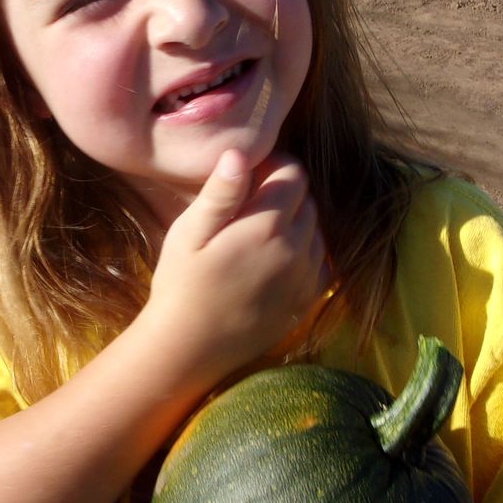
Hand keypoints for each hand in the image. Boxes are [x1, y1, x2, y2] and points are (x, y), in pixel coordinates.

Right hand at [146, 149, 328, 387]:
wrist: (190, 349)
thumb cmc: (181, 286)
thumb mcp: (189, 234)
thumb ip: (220, 193)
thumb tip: (239, 153)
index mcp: (267, 225)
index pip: (293, 173)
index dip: (273, 164)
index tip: (249, 172)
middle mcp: (297, 247)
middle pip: (306, 199)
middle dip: (283, 190)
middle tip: (248, 201)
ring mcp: (306, 276)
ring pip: (316, 228)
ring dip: (295, 220)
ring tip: (259, 230)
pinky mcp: (307, 299)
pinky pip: (321, 261)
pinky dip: (305, 250)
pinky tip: (275, 258)